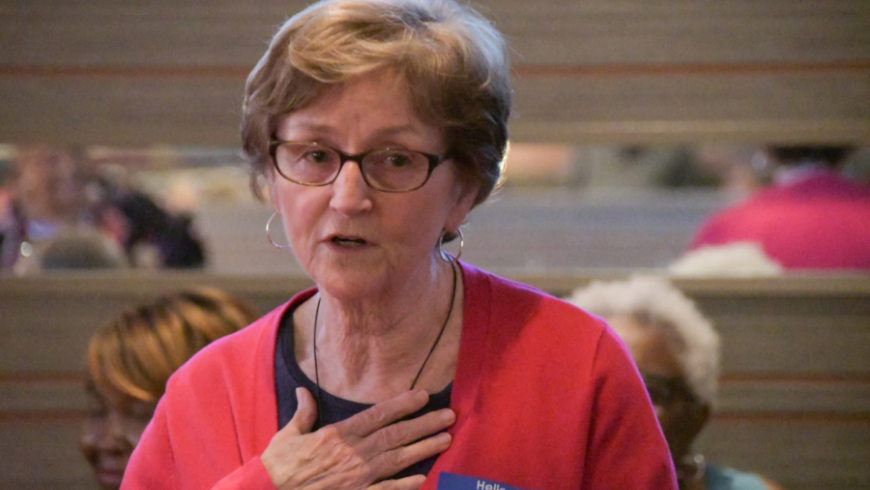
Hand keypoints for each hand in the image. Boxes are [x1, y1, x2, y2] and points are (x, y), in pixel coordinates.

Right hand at [261, 388, 454, 489]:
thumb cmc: (277, 467)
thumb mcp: (287, 435)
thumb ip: (303, 413)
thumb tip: (305, 391)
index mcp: (339, 435)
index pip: (378, 415)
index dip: (403, 404)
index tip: (424, 395)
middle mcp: (353, 454)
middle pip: (396, 435)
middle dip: (425, 424)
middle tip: (449, 416)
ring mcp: (357, 478)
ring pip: (397, 460)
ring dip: (424, 450)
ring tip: (446, 440)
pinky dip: (403, 486)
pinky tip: (422, 479)